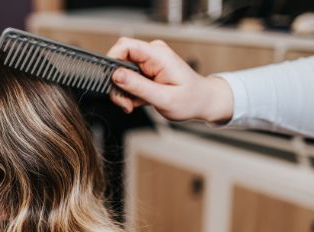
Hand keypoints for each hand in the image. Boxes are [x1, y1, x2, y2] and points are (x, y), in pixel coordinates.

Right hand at [106, 37, 232, 123]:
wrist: (202, 101)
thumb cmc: (190, 100)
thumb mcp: (163, 98)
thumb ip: (138, 86)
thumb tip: (116, 75)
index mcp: (158, 56)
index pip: (125, 45)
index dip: (112, 60)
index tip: (111, 81)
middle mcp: (152, 54)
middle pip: (119, 60)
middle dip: (116, 83)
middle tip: (125, 102)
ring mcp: (149, 61)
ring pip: (121, 72)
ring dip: (122, 91)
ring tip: (132, 104)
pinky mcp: (146, 69)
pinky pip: (127, 77)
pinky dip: (128, 92)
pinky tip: (138, 101)